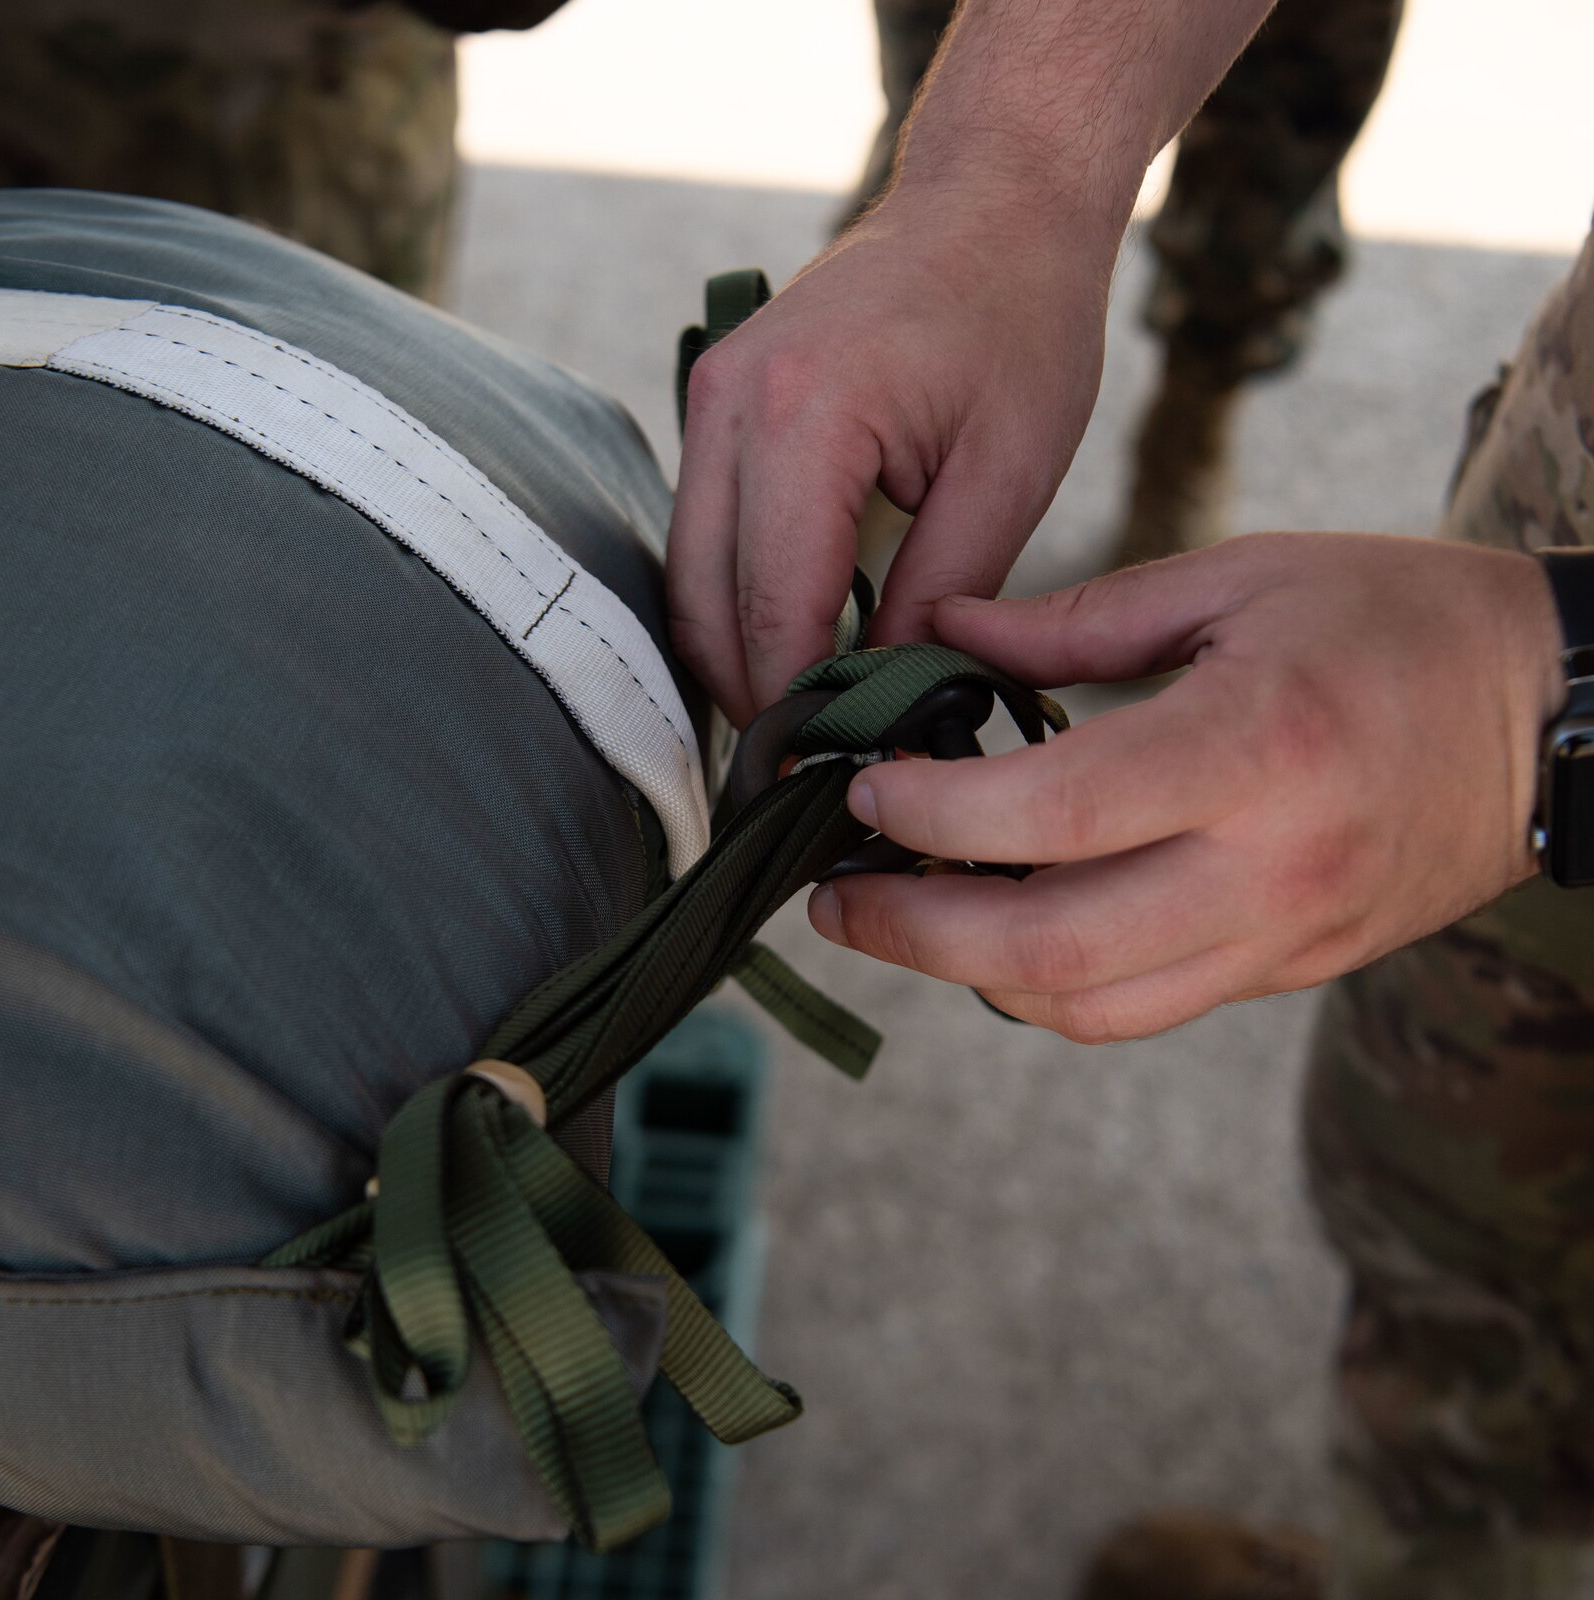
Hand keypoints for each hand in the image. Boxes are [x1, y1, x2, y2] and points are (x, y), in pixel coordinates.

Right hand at [666, 188, 1112, 725]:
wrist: (991, 197)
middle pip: (705, 602)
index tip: (819, 779)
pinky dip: (735, 595)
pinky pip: (703, 528)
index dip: (793, 706)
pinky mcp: (715, 398)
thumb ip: (942, 595)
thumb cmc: (1020, 316)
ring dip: (733, 651)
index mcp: (805, 418)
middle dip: (749, 695)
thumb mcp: (1010, 471)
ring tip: (796, 722)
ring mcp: (711, 396)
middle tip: (802, 771)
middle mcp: (732, 405)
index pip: (774, 608)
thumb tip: (889, 699)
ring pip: (688, 573)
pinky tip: (789, 643)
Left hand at [807, 533, 1564, 1042]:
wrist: (1553, 715)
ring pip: (1088, 1009)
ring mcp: (1282, 936)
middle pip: (1050, 951)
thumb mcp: (1238, 578)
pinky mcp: (1289, 969)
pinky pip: (1143, 1009)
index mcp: (1251, 748)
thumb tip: (943, 634)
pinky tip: (999, 929)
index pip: (1053, 816)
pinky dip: (1050, 985)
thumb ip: (1079, 619)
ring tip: (900, 913)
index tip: (866, 790)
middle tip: (836, 895)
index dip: (935, 815)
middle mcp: (1267, 867)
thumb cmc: (1396, 620)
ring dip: (969, 974)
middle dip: (915, 932)